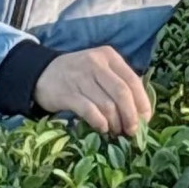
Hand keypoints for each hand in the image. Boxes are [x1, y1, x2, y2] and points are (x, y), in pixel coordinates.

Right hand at [33, 45, 152, 137]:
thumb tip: (140, 112)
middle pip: (122, 93)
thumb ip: (118, 83)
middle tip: (132, 132)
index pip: (133, 80)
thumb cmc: (79, 74)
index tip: (145, 120)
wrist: (43, 73)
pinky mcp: (68, 93)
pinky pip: (90, 111)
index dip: (142, 103)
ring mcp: (81, 77)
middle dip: (131, 116)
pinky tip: (102, 128)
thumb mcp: (100, 69)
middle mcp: (96, 63)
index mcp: (108, 56)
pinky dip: (100, 123)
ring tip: (115, 131)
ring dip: (115, 123)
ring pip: (107, 105)